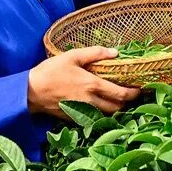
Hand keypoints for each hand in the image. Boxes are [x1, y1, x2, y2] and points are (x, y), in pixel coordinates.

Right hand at [27, 46, 141, 118]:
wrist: (30, 92)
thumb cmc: (50, 71)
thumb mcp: (72, 56)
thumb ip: (95, 53)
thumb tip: (115, 52)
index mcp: (92, 85)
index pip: (121, 94)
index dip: (135, 93)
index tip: (141, 89)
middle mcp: (91, 101)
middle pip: (118, 108)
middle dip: (128, 103)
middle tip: (131, 94)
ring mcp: (83, 112)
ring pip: (108, 115)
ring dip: (116, 108)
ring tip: (118, 98)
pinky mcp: (75, 118)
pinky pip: (95, 117)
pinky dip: (102, 112)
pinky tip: (101, 103)